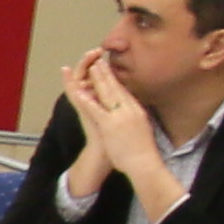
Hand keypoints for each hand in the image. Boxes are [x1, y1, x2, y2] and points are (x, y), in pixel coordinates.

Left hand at [65, 53, 188, 217]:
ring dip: (98, 79)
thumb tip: (134, 114)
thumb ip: (136, 119)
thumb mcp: (142, 129)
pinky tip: (79, 91)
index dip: (116, 79)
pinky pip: (96, 109)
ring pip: (107, 93)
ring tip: (91, 67)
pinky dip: (87, 99)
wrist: (144, 163)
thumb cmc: (142, 150)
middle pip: (117, 87)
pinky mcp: (110, 125)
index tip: (110, 69)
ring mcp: (120, 116)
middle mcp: (130, 110)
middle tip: (99, 60)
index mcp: (137, 111)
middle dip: (107, 73)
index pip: (125, 91)